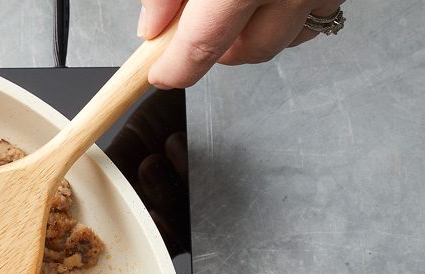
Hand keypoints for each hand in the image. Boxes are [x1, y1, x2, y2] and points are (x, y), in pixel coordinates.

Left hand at [139, 0, 344, 87]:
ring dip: (251, 35)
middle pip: (245, 52)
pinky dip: (285, 17)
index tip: (161, 74)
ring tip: (232, 6)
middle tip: (193, 27)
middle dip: (215, 49)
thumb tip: (153, 28)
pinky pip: (311, 20)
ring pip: (280, 40)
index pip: (202, 47)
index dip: (176, 68)